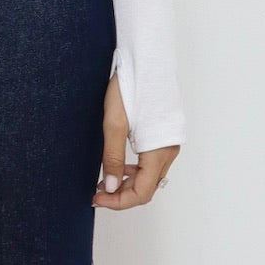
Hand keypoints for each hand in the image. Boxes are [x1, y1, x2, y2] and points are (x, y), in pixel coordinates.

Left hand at [93, 71, 178, 210]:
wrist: (145, 62)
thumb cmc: (130, 87)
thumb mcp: (114, 124)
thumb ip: (112, 158)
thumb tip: (108, 188)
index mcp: (159, 151)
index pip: (142, 192)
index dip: (118, 202)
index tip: (96, 199)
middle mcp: (168, 151)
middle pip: (147, 188)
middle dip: (121, 195)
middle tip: (95, 193)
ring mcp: (168, 144)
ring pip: (150, 178)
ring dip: (127, 184)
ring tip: (103, 182)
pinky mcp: (164, 137)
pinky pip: (152, 165)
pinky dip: (135, 171)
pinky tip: (118, 167)